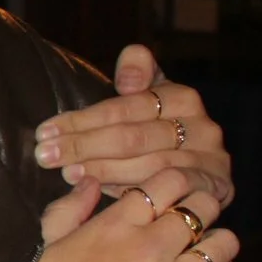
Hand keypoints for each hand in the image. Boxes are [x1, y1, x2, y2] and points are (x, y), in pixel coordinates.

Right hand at [0, 166, 241, 261]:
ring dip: (218, 246)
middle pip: (202, 208)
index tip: (173, 195)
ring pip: (224, 246)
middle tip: (194, 221)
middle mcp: (152, 248)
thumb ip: (67, 213)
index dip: (177, 182)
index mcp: (115, 226)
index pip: (168, 181)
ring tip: (206, 256)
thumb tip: (91, 182)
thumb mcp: (44, 253)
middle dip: (203, 208)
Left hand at [35, 46, 232, 205]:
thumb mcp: (151, 97)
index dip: (82, 119)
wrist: (204, 175)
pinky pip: (168, 191)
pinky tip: (102, 193)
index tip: (45, 131)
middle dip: (84, 146)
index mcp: (183, 97)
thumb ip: (137, 72)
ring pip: (149, 166)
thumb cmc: (161, 132)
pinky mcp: (217, 189)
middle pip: (134, 137)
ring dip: (103, 171)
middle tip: (45, 156)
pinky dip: (133, 191)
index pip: (125, 107)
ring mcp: (212, 160)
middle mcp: (203, 126)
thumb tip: (131, 68)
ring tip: (67, 173)